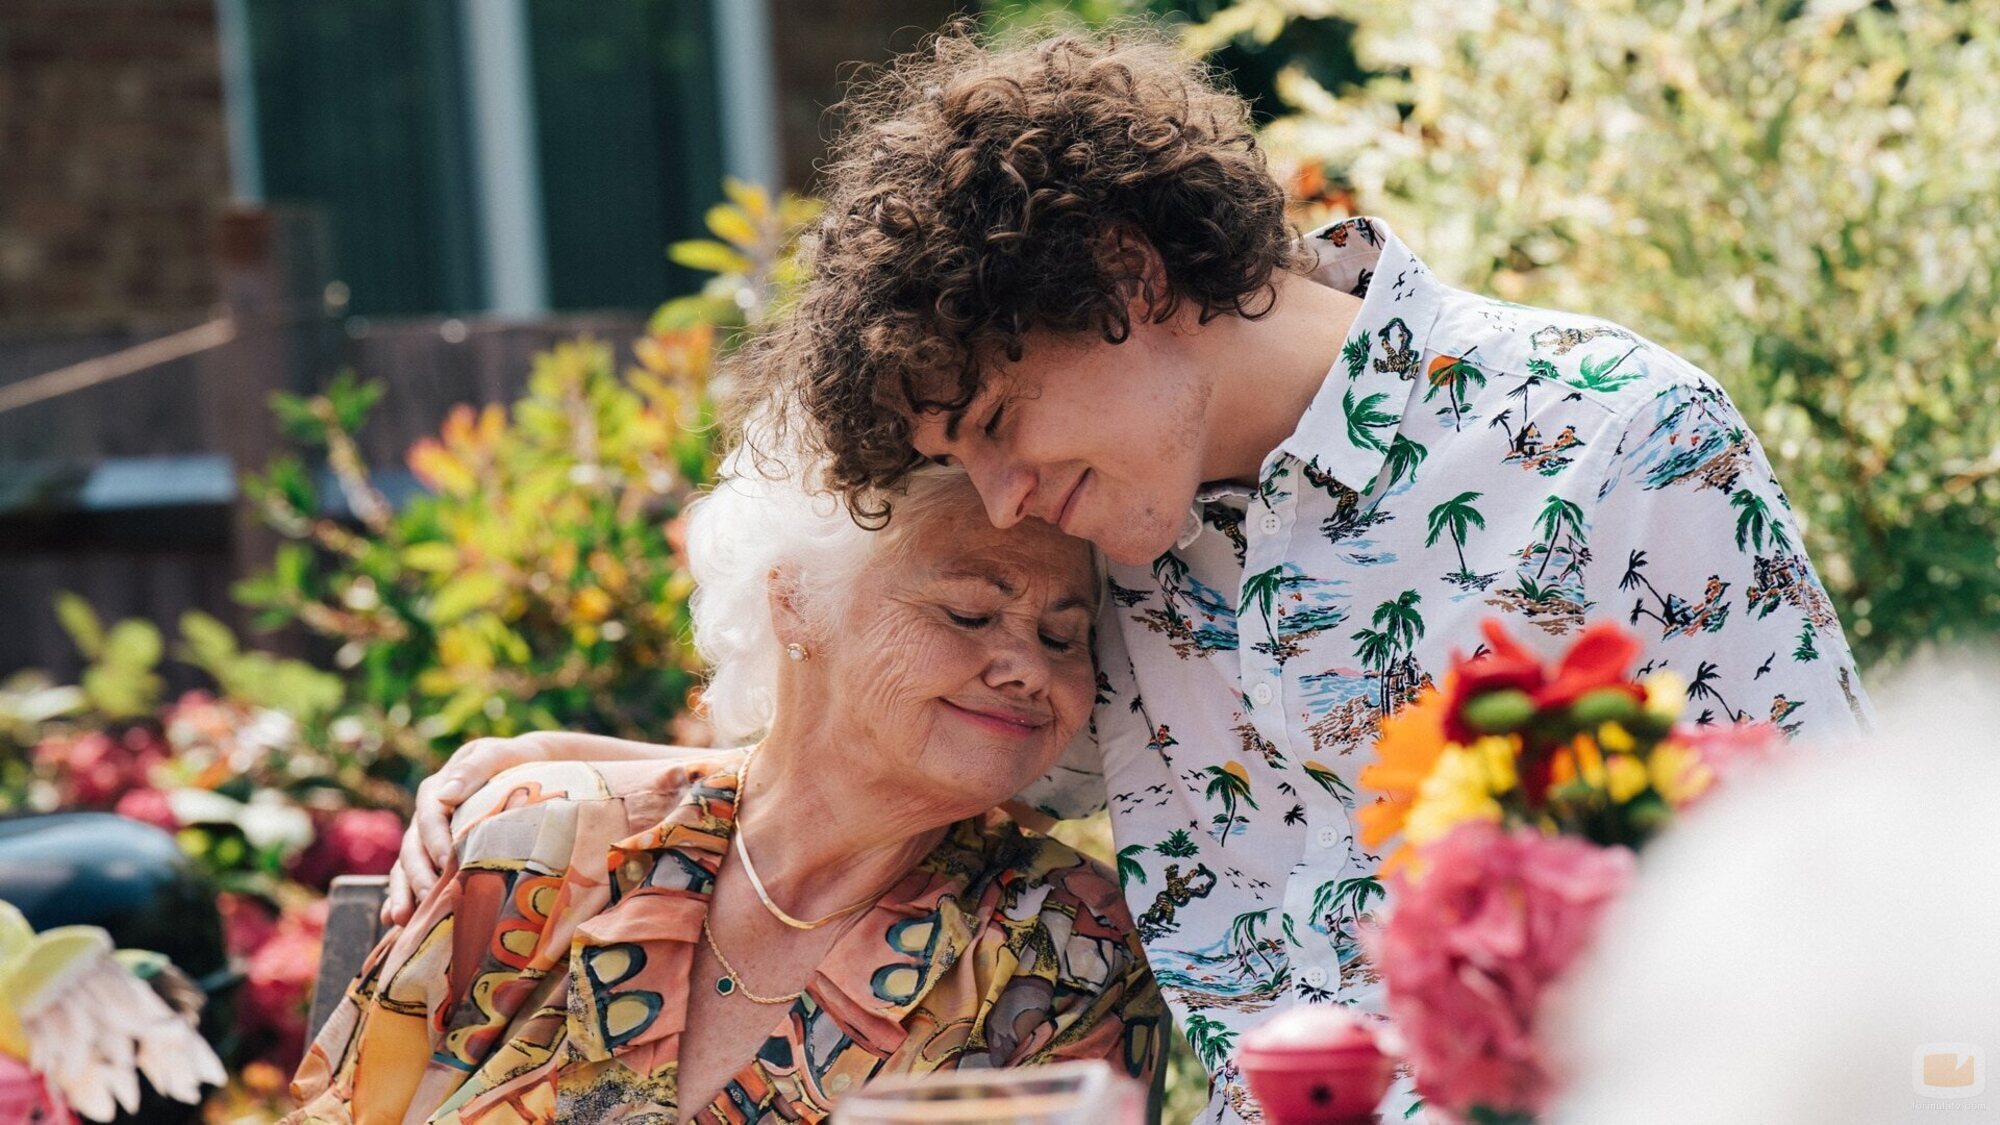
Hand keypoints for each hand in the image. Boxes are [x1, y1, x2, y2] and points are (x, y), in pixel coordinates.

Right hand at [382, 733, 563, 925]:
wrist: (528, 771)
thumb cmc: (515, 762)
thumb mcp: (498, 756)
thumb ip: (474, 769)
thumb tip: (447, 795)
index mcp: (438, 789)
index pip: (430, 815)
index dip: (435, 839)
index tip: (446, 862)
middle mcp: (427, 816)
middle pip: (413, 847)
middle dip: (418, 874)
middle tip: (428, 899)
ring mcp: (427, 839)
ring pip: (406, 866)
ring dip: (402, 892)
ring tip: (403, 918)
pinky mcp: (433, 857)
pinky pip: (410, 878)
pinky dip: (401, 897)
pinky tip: (395, 920)